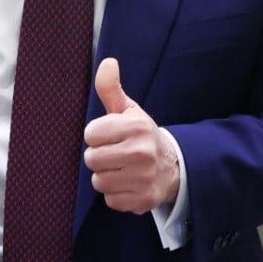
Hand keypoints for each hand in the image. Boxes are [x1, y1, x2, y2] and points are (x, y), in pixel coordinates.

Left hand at [83, 58, 180, 214]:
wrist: (172, 166)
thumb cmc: (141, 135)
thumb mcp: (128, 110)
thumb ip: (111, 88)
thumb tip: (108, 62)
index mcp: (135, 126)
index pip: (90, 134)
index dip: (97, 135)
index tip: (110, 135)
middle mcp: (140, 152)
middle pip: (91, 159)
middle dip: (99, 156)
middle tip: (115, 153)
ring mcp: (143, 178)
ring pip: (98, 181)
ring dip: (106, 176)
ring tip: (121, 168)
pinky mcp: (143, 199)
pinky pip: (110, 199)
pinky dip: (116, 194)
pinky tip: (128, 183)